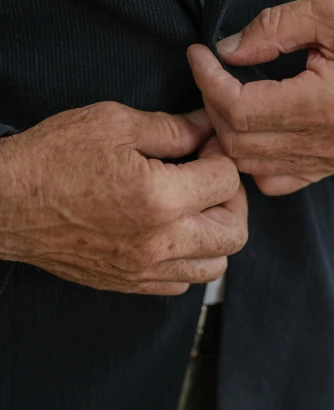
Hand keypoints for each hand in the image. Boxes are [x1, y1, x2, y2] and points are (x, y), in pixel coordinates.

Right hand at [0, 102, 247, 293]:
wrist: (4, 204)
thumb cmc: (52, 159)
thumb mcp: (113, 125)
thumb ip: (172, 128)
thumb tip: (207, 126)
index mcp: (159, 199)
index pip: (227, 182)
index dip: (221, 156)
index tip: (205, 146)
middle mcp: (159, 242)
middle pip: (234, 233)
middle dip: (232, 200)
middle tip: (210, 178)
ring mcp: (144, 270)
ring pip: (215, 267)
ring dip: (216, 235)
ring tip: (196, 208)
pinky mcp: (129, 284)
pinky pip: (182, 284)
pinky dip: (190, 260)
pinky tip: (174, 234)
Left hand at [187, 0, 333, 194]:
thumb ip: (274, 27)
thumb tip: (227, 51)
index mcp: (327, 102)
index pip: (240, 108)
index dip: (207, 81)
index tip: (199, 54)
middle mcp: (325, 142)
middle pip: (237, 141)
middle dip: (211, 104)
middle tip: (210, 71)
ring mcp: (327, 161)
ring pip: (249, 164)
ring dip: (225, 132)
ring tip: (222, 96)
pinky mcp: (328, 167)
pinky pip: (273, 181)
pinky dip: (250, 158)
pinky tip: (248, 128)